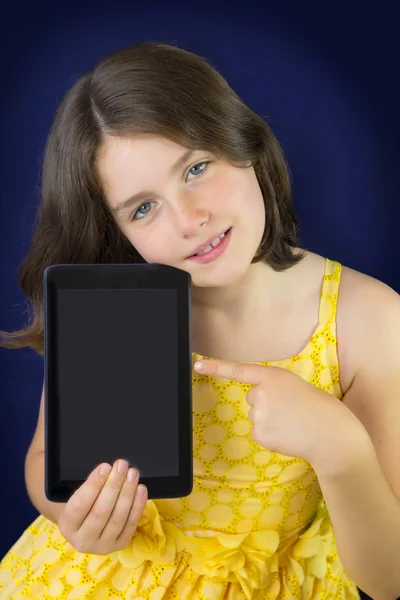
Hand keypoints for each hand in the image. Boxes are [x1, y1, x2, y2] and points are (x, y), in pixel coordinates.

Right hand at [58, 458, 147, 554]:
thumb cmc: (82, 506)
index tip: (105, 466)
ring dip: (127, 492)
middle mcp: (82, 540)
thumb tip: (109, 469)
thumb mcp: (77, 496)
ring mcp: (102, 546)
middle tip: (122, 465)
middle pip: (101, 511)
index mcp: (67, 526)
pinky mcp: (120, 545)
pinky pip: (131, 523)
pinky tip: (140, 488)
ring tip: (132, 473)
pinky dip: (138, 504)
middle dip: (114, 485)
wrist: (87, 528)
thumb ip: (90, 486)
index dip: (93, 484)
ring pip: (118, 517)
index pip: (80, 504)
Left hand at [194, 360, 367, 470]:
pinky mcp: (260, 435)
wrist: (332, 436)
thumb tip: (258, 400)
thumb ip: (274, 388)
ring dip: (270, 420)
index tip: (198, 365)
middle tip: (292, 409)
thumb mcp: (296, 386)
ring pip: (256, 416)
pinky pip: (259, 432)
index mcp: (274, 376)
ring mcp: (259, 415)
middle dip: (267, 403)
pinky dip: (271, 435)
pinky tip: (288, 435)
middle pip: (252, 398)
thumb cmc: (320, 408)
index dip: (216, 367)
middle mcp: (262, 393)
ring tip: (293, 422)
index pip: (239, 370)